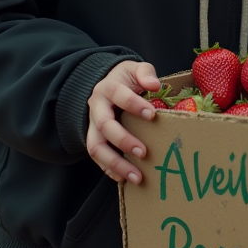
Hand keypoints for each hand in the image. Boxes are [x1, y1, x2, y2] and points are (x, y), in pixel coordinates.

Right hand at [86, 60, 159, 184]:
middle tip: (144, 152)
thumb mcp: (134, 68)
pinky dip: (109, 170)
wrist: (105, 86)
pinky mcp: (95, 139)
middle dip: (123, 140)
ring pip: (96, 147)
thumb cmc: (125, 79)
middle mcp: (96, 108)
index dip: (133, 104)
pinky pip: (97, 158)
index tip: (152, 115)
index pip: (118, 95)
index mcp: (107, 88)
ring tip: (136, 176)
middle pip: (104, 125)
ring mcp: (93, 126)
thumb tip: (154, 85)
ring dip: (115, 163)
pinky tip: (125, 179)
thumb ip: (145, 73)